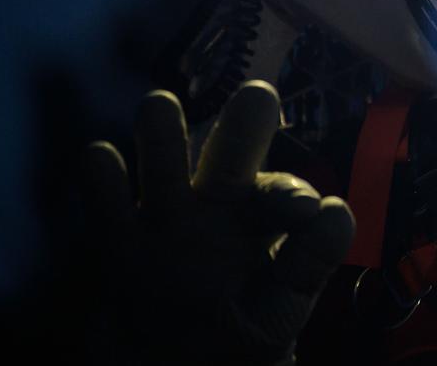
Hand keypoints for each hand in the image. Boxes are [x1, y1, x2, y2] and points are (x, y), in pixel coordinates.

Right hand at [81, 81, 354, 364]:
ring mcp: (165, 217)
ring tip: (158, 106)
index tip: (305, 209)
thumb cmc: (241, 335)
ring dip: (162, 132)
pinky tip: (103, 160)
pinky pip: (106, 201)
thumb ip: (309, 261)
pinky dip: (101, 177)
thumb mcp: (282, 307)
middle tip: (256, 100)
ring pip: (166, 160)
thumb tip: (335, 209)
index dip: (292, 193)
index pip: (285, 194)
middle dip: (244, 123)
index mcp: (268, 222)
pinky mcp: (116, 241)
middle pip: (234, 152)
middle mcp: (220, 205)